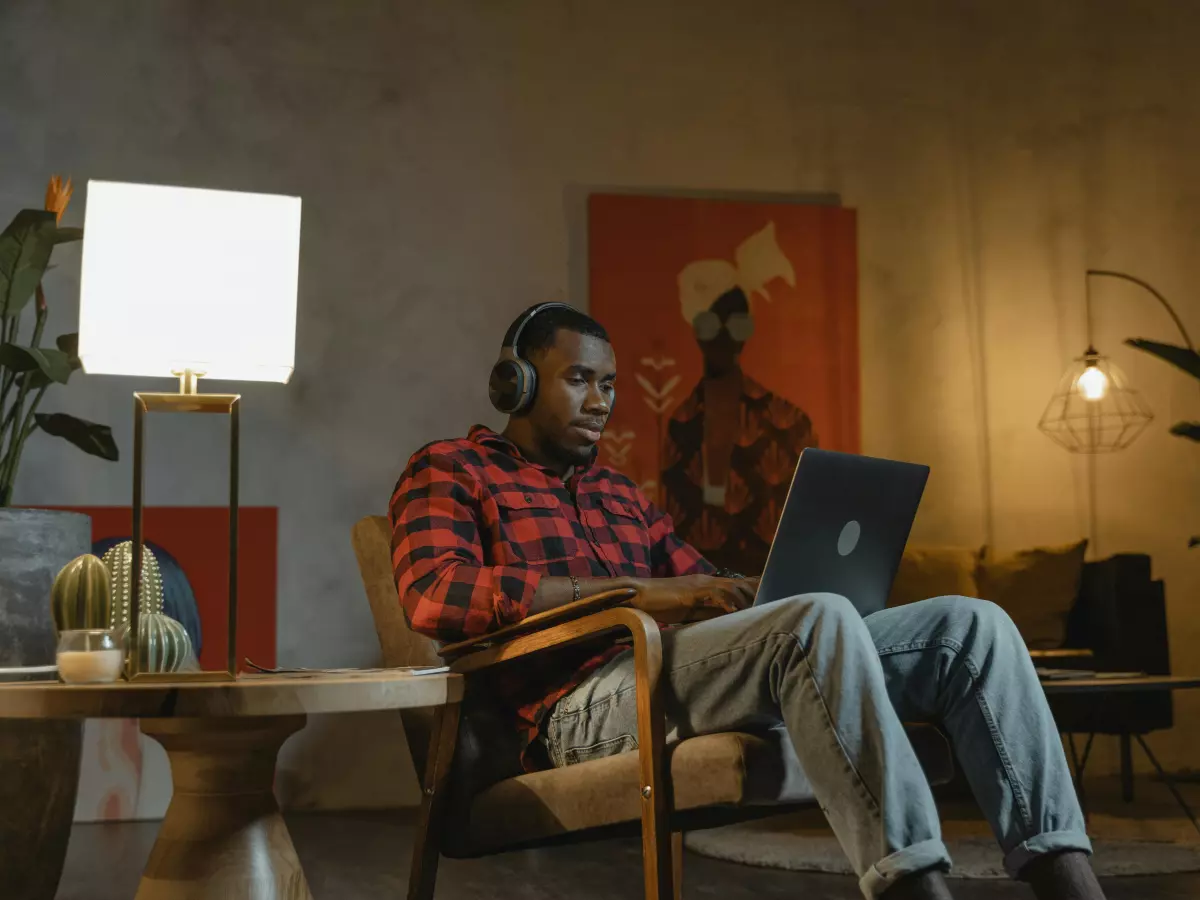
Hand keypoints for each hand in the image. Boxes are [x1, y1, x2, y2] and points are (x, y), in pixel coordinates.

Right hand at [627, 575, 758, 623]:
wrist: (639, 596)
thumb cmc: (662, 604)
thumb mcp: (690, 610)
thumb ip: (708, 612)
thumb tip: (727, 618)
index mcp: (707, 584)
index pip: (736, 584)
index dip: (754, 587)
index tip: (771, 592)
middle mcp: (706, 580)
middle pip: (739, 583)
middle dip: (757, 592)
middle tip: (775, 600)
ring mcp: (700, 584)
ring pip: (731, 588)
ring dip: (746, 599)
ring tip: (761, 609)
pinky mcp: (692, 590)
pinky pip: (715, 594)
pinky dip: (728, 602)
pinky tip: (737, 611)